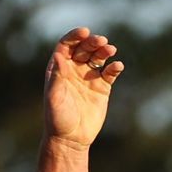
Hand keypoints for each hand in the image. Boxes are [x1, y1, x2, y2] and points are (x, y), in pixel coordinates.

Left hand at [43, 27, 123, 148]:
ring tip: (111, 50)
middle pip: (84, 48)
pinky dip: (115, 68)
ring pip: (98, 57)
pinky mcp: (102, 88)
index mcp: (60, 69)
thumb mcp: (54, 97)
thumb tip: (59, 56)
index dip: (75, 36)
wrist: (71, 139)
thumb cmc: (58, 118)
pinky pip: (110, 73)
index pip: (67, 45)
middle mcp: (74, 70)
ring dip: (105, 51)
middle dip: (93, 42)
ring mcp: (89, 77)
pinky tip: (117, 67)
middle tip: (101, 41)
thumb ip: (57, 76)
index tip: (85, 32)